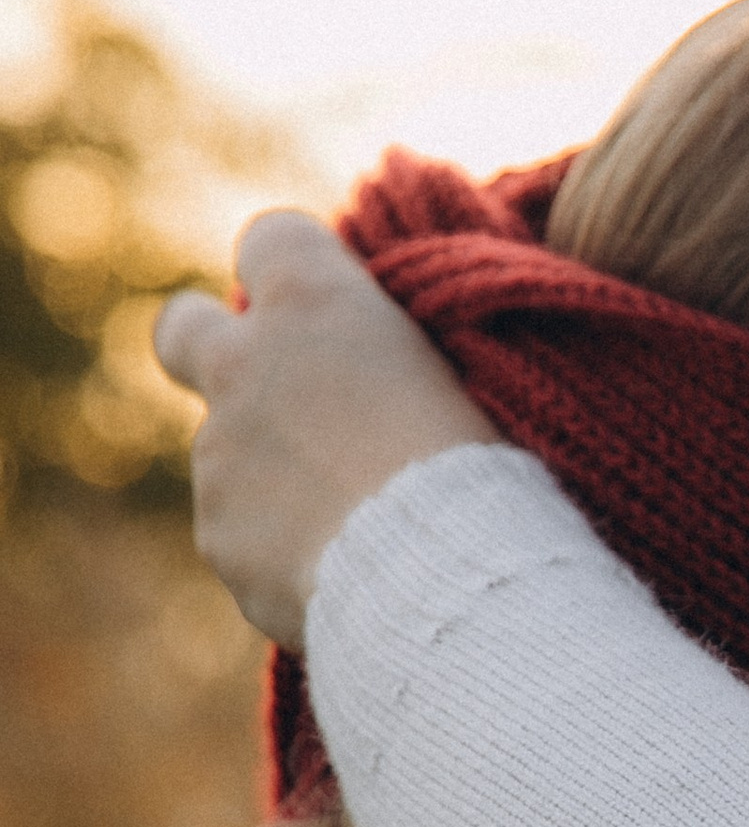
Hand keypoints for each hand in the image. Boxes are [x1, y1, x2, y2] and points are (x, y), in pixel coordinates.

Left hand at [155, 210, 495, 649]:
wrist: (449, 587)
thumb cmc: (484, 475)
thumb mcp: (463, 377)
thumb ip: (395, 354)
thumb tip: (382, 363)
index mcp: (313, 302)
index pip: (272, 240)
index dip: (299, 274)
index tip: (335, 312)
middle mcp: (245, 365)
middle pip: (184, 327)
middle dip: (210, 348)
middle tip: (268, 386)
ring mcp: (220, 455)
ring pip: (228, 450)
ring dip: (274, 472)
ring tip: (361, 523)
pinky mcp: (219, 536)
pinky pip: (243, 533)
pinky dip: (280, 547)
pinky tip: (344, 574)